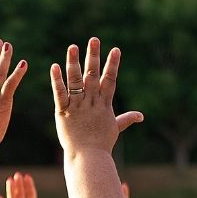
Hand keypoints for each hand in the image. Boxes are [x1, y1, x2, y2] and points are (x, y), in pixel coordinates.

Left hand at [51, 38, 142, 154]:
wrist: (88, 158)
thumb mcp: (115, 128)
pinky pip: (60, 94)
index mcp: (104, 104)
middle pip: (93, 76)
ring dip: (74, 63)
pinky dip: (57, 81)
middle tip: (94, 39)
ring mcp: (77, 107)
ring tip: (72, 47)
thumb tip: (141, 116)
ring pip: (76, 81)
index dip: (113, 65)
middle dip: (94, 56)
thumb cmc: (101, 144)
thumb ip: (126, 119)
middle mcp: (91, 102)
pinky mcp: (63, 113)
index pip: (110, 80)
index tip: (116, 49)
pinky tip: (55, 66)